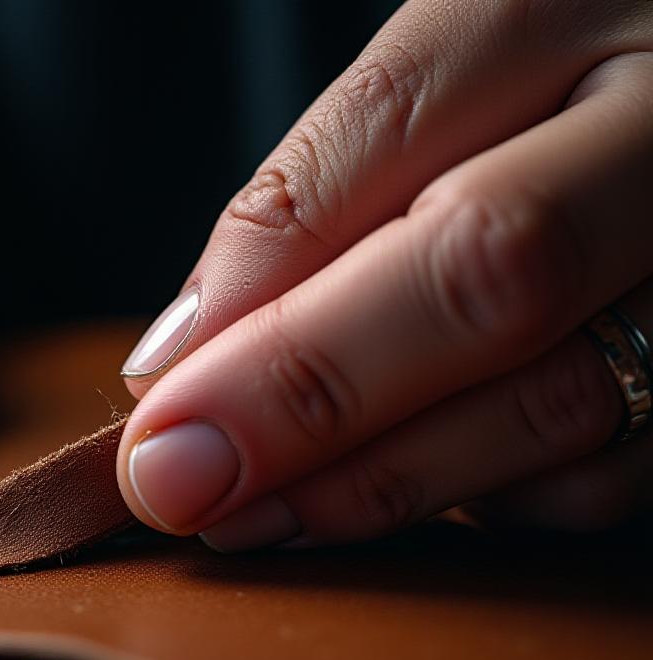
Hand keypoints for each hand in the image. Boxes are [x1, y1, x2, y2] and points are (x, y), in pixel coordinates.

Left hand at [117, 0, 652, 547]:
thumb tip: (179, 366)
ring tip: (253, 510)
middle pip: (488, 276)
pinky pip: (603, 474)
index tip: (156, 399)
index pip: (387, 132)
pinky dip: (480, 495)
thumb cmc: (533, 103)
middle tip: (179, 481)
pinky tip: (402, 479)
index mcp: (567, 6)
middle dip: (305, 396)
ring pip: (557, 403)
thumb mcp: (430, 102)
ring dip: (374, 482)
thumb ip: (315, 205)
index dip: (257, 285)